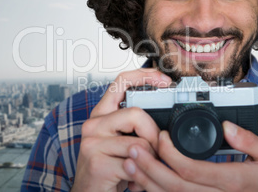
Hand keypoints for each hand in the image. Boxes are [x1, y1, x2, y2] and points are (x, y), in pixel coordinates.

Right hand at [71, 69, 171, 191]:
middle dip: (153, 134)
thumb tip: (164, 122)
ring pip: (139, 141)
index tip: (164, 80)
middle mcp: (93, 124)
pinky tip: (133, 180)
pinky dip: (142, 175)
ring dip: (149, 158)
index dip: (144, 76)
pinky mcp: (97, 163)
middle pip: (135, 113)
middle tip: (154, 150)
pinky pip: (135, 163)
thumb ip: (135, 127)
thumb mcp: (120, 142)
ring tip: (141, 167)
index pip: (121, 82)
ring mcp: (92, 143)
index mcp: (101, 115)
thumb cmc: (108, 168)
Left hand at [123, 121, 257, 191]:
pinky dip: (154, 191)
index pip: (191, 169)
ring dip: (146, 181)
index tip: (160, 136)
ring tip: (129, 162)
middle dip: (149, 167)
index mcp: (230, 180)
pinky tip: (140, 179)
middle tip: (132, 149)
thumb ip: (251, 141)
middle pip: (173, 185)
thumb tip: (228, 127)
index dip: (170, 153)